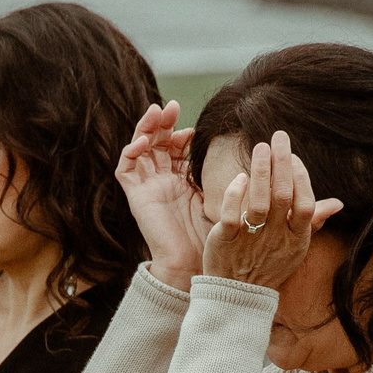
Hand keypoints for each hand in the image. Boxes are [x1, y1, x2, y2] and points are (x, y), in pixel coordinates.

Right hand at [116, 101, 206, 291]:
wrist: (193, 266)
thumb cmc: (212, 238)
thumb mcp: (220, 198)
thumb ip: (223, 176)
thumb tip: (247, 154)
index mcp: (182, 181)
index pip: (177, 148)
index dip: (182, 134)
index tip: (195, 128)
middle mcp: (162, 182)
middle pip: (157, 142)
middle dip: (163, 122)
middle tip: (171, 105)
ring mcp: (147, 188)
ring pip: (139, 148)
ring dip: (145, 128)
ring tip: (156, 112)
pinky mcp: (135, 197)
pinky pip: (125, 169)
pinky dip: (131, 151)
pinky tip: (145, 142)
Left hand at [198, 130, 343, 289]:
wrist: (237, 296)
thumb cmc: (269, 266)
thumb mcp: (295, 247)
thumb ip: (313, 221)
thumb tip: (338, 203)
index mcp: (296, 239)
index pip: (304, 204)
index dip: (301, 178)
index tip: (293, 156)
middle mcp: (276, 239)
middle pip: (282, 197)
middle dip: (282, 164)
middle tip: (279, 137)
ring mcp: (251, 241)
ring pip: (258, 203)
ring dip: (260, 172)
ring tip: (260, 147)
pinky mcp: (226, 242)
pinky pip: (232, 217)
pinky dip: (235, 195)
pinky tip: (240, 177)